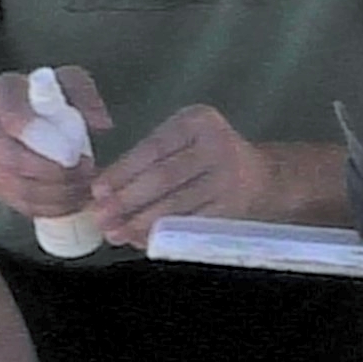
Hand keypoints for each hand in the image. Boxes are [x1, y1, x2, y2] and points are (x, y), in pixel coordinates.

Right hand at [0, 65, 109, 223]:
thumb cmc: (40, 100)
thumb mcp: (62, 83)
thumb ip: (83, 92)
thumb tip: (102, 124)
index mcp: (3, 93)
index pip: (15, 117)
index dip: (44, 138)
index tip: (75, 151)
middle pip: (16, 160)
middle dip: (58, 172)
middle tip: (88, 170)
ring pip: (21, 188)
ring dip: (60, 193)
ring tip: (86, 186)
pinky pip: (24, 205)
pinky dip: (53, 207)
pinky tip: (74, 200)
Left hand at [89, 104, 274, 249]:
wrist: (264, 177)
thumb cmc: (208, 158)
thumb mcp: (184, 143)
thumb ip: (147, 161)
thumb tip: (101, 192)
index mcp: (197, 121)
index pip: (153, 148)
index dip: (123, 171)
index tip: (97, 190)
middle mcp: (217, 144)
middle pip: (164, 176)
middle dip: (127, 200)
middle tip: (100, 218)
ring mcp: (229, 178)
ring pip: (177, 204)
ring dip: (141, 222)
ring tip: (116, 233)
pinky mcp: (235, 207)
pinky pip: (193, 224)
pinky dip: (165, 234)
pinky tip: (144, 240)